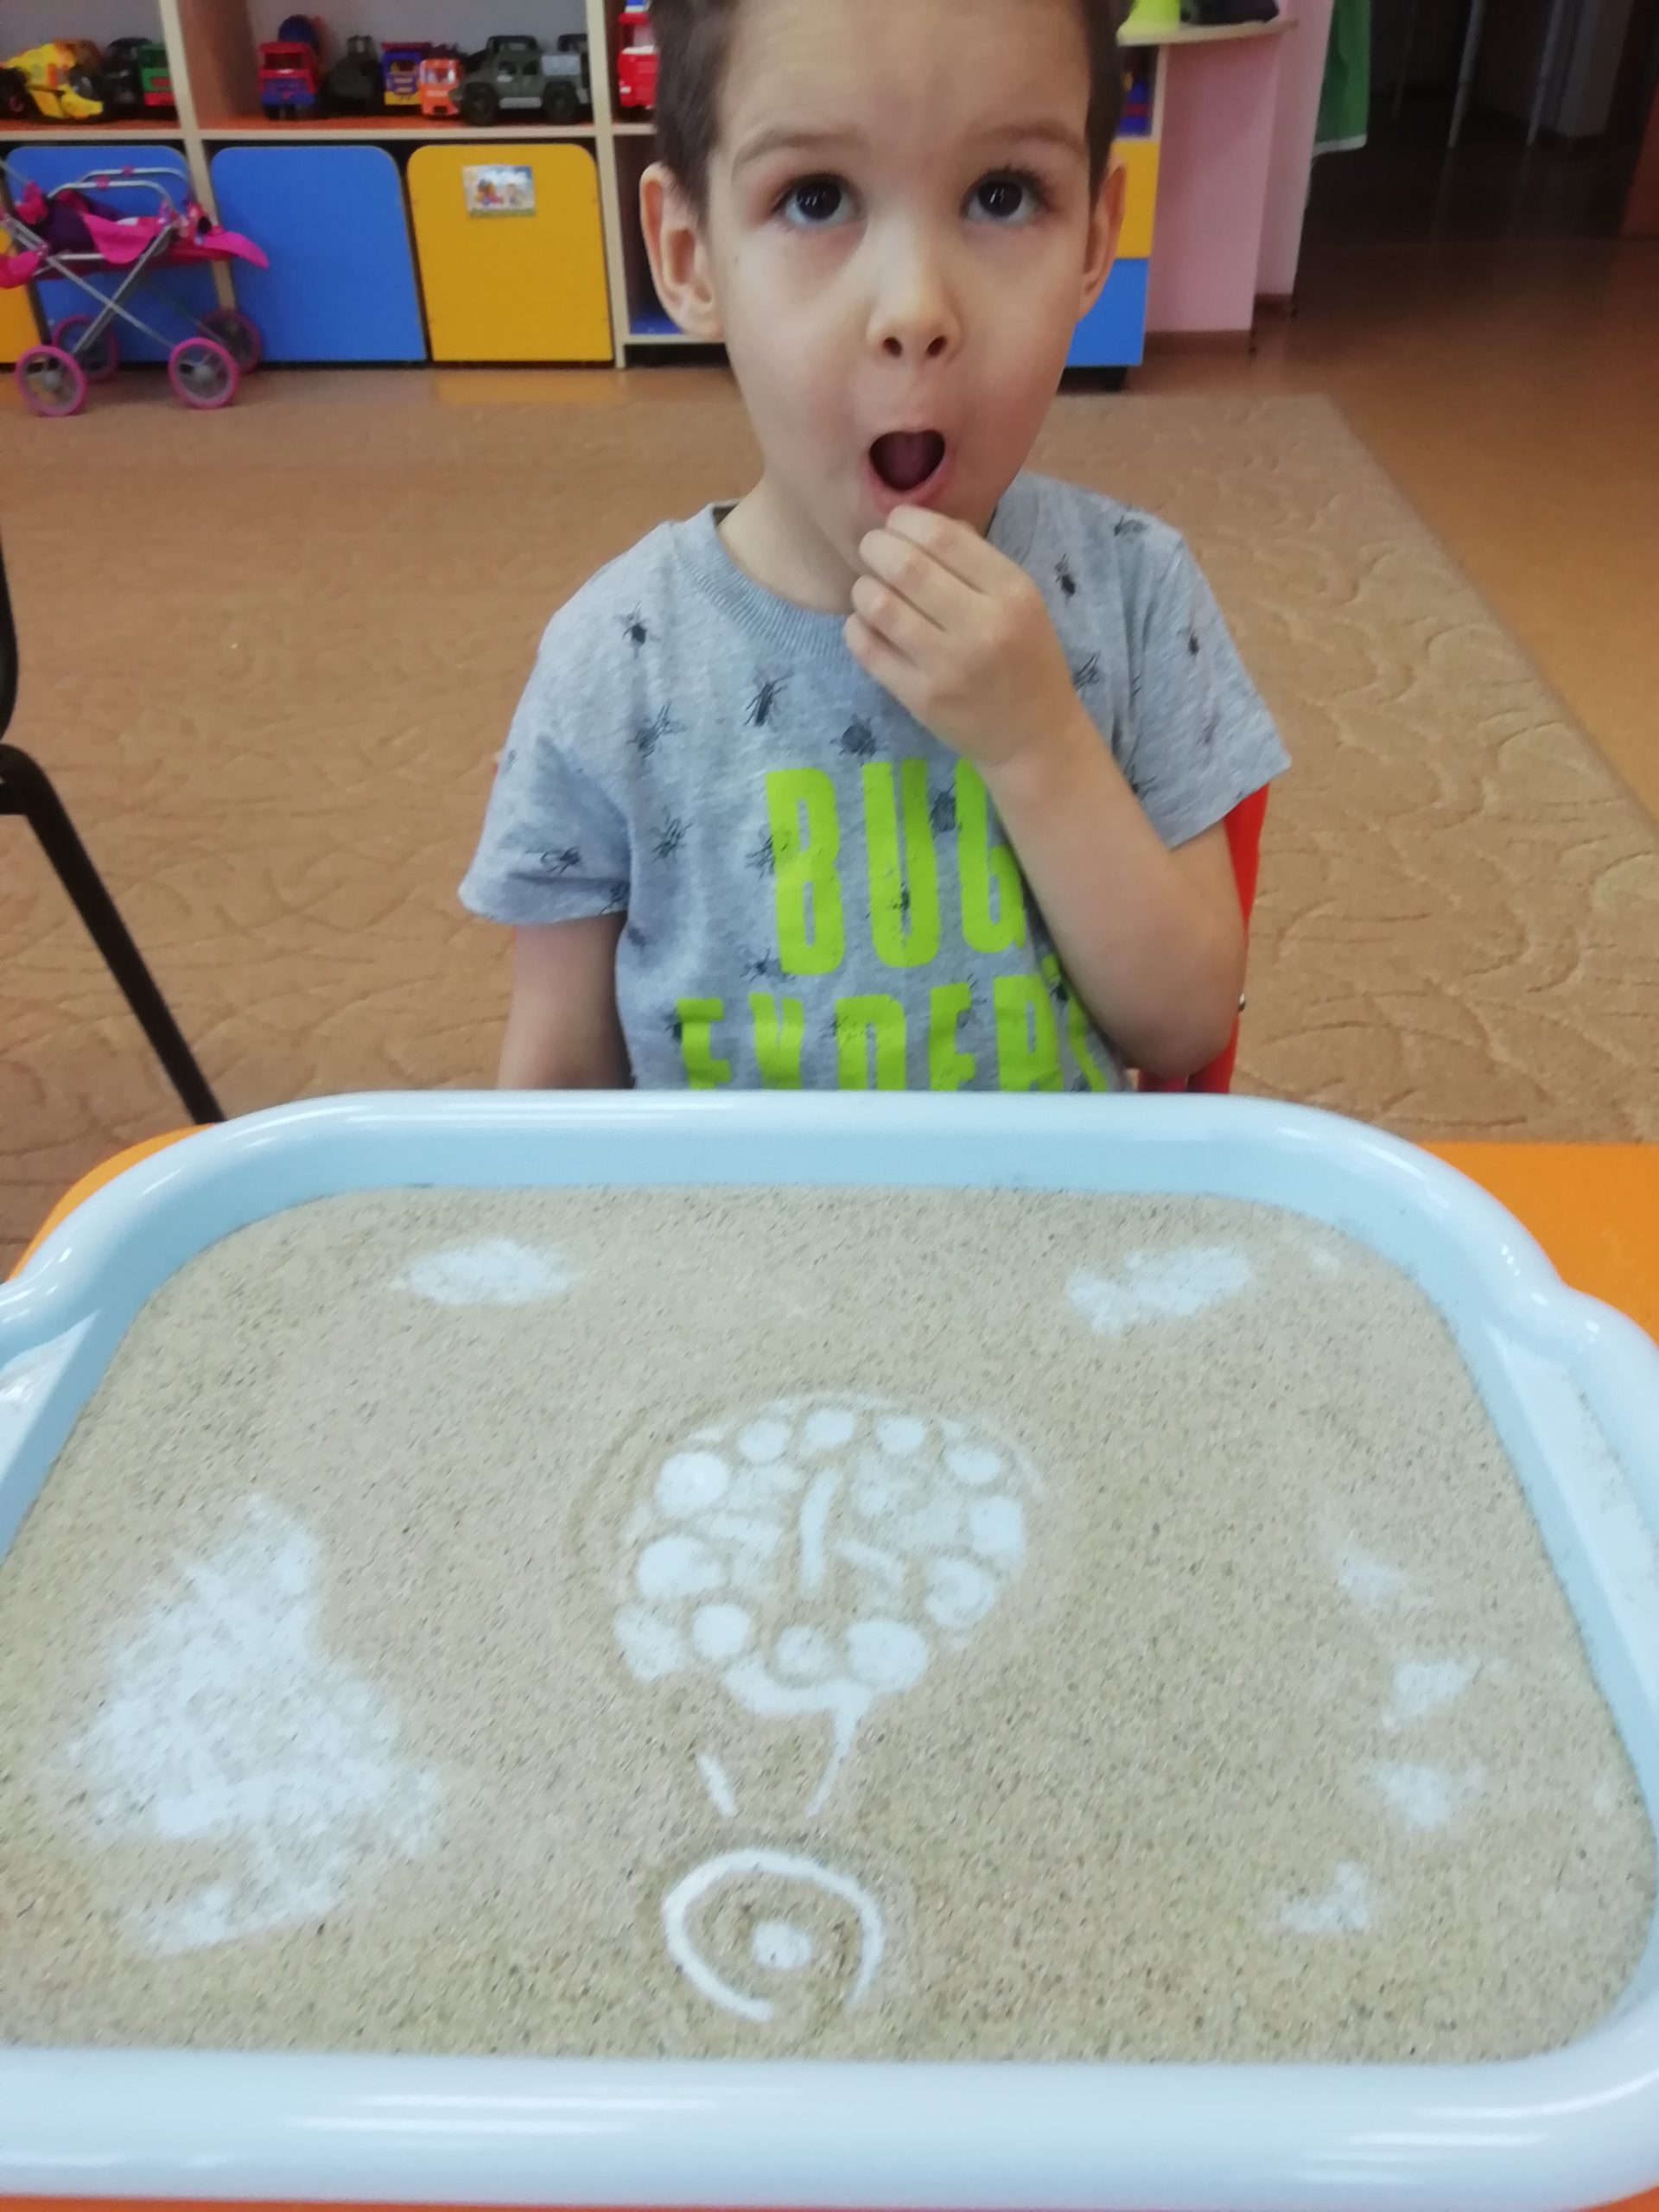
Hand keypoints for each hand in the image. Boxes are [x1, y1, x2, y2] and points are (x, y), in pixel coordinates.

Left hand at [847, 506, 1084, 772]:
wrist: (1033, 736)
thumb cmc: (1026, 659)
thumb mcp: (1021, 600)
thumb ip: (976, 559)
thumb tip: (919, 522)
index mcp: (1011, 592)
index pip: (943, 536)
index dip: (906, 521)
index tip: (895, 524)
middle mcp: (981, 626)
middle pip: (906, 567)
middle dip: (876, 548)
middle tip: (871, 549)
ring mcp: (948, 666)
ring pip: (881, 607)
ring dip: (863, 588)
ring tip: (867, 588)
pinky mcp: (921, 698)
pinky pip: (869, 651)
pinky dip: (857, 628)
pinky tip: (865, 623)